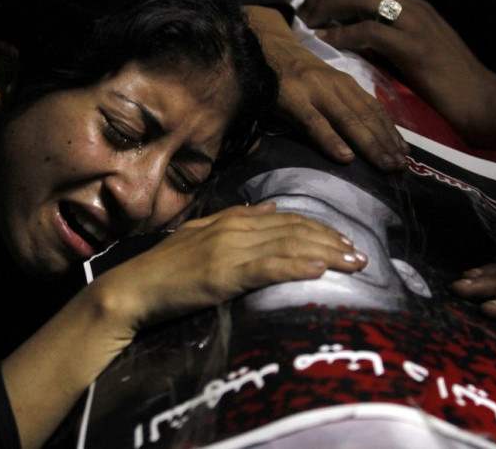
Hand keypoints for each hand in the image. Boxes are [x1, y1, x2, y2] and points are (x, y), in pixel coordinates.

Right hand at [95, 203, 367, 329]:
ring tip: (353, 261)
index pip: (285, 220)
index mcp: (232, 220)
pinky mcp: (223, 274)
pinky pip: (267, 267)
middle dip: (331, 240)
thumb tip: (271, 207)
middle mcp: (235, 229)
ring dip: (325, 252)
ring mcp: (229, 250)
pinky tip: (319, 269)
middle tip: (361, 253)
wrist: (134, 288)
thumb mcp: (202, 232)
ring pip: (287, 245)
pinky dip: (295, 265)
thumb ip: (237, 217)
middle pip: (294, 230)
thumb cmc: (167, 267)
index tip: (344, 239)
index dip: (318, 227)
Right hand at [243, 6, 408, 170]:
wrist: (262, 46)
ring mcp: (314, 90)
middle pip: (366, 117)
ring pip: (348, 120)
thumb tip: (363, 136)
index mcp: (344, 83)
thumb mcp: (321, 84)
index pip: (374, 109)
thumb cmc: (291, 73)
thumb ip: (339, 103)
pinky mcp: (292, 99)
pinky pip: (315, 123)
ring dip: (369, 145)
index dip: (391, 132)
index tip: (405, 154)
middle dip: (385, 143)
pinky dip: (332, 140)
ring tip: (384, 165)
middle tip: (400, 167)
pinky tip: (346, 157)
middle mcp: (335, 85)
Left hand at [298, 0, 495, 146]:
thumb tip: (359, 38)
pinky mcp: (414, 48)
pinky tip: (325, 41)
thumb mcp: (419, 51)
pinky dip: (343, 34)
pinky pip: (370, 31)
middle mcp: (416, 7)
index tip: (317, 3)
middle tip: (305, 10)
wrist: (483, 102)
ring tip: (310, 22)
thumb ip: (394, 39)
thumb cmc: (451, 85)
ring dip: (330, 7)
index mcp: (416, 7)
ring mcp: (416, 25)